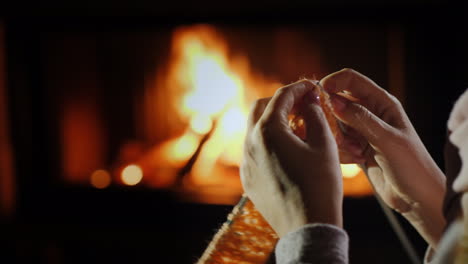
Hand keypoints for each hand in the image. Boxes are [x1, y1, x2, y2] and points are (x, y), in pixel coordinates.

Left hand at [240, 80, 342, 236]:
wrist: (307, 227)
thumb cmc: (319, 185)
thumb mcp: (324, 145)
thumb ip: (315, 116)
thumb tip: (309, 101)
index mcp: (268, 131)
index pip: (280, 97)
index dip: (298, 88)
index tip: (312, 87)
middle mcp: (250, 144)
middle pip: (259, 108)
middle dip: (280, 101)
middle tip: (301, 105)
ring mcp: (245, 162)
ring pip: (254, 130)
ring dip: (272, 122)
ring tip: (297, 128)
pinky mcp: (247, 178)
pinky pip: (253, 151)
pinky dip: (267, 143)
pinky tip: (286, 151)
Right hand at [321, 68, 445, 247]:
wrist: (417, 197)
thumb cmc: (411, 165)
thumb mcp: (385, 139)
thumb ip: (359, 118)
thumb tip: (332, 100)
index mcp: (382, 103)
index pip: (351, 80)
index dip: (333, 82)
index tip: (317, 93)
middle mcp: (371, 114)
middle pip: (338, 101)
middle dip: (331, 115)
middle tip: (338, 134)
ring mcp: (362, 131)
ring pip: (335, 124)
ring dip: (337, 137)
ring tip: (354, 151)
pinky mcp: (356, 148)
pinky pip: (337, 142)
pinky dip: (339, 150)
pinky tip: (355, 160)